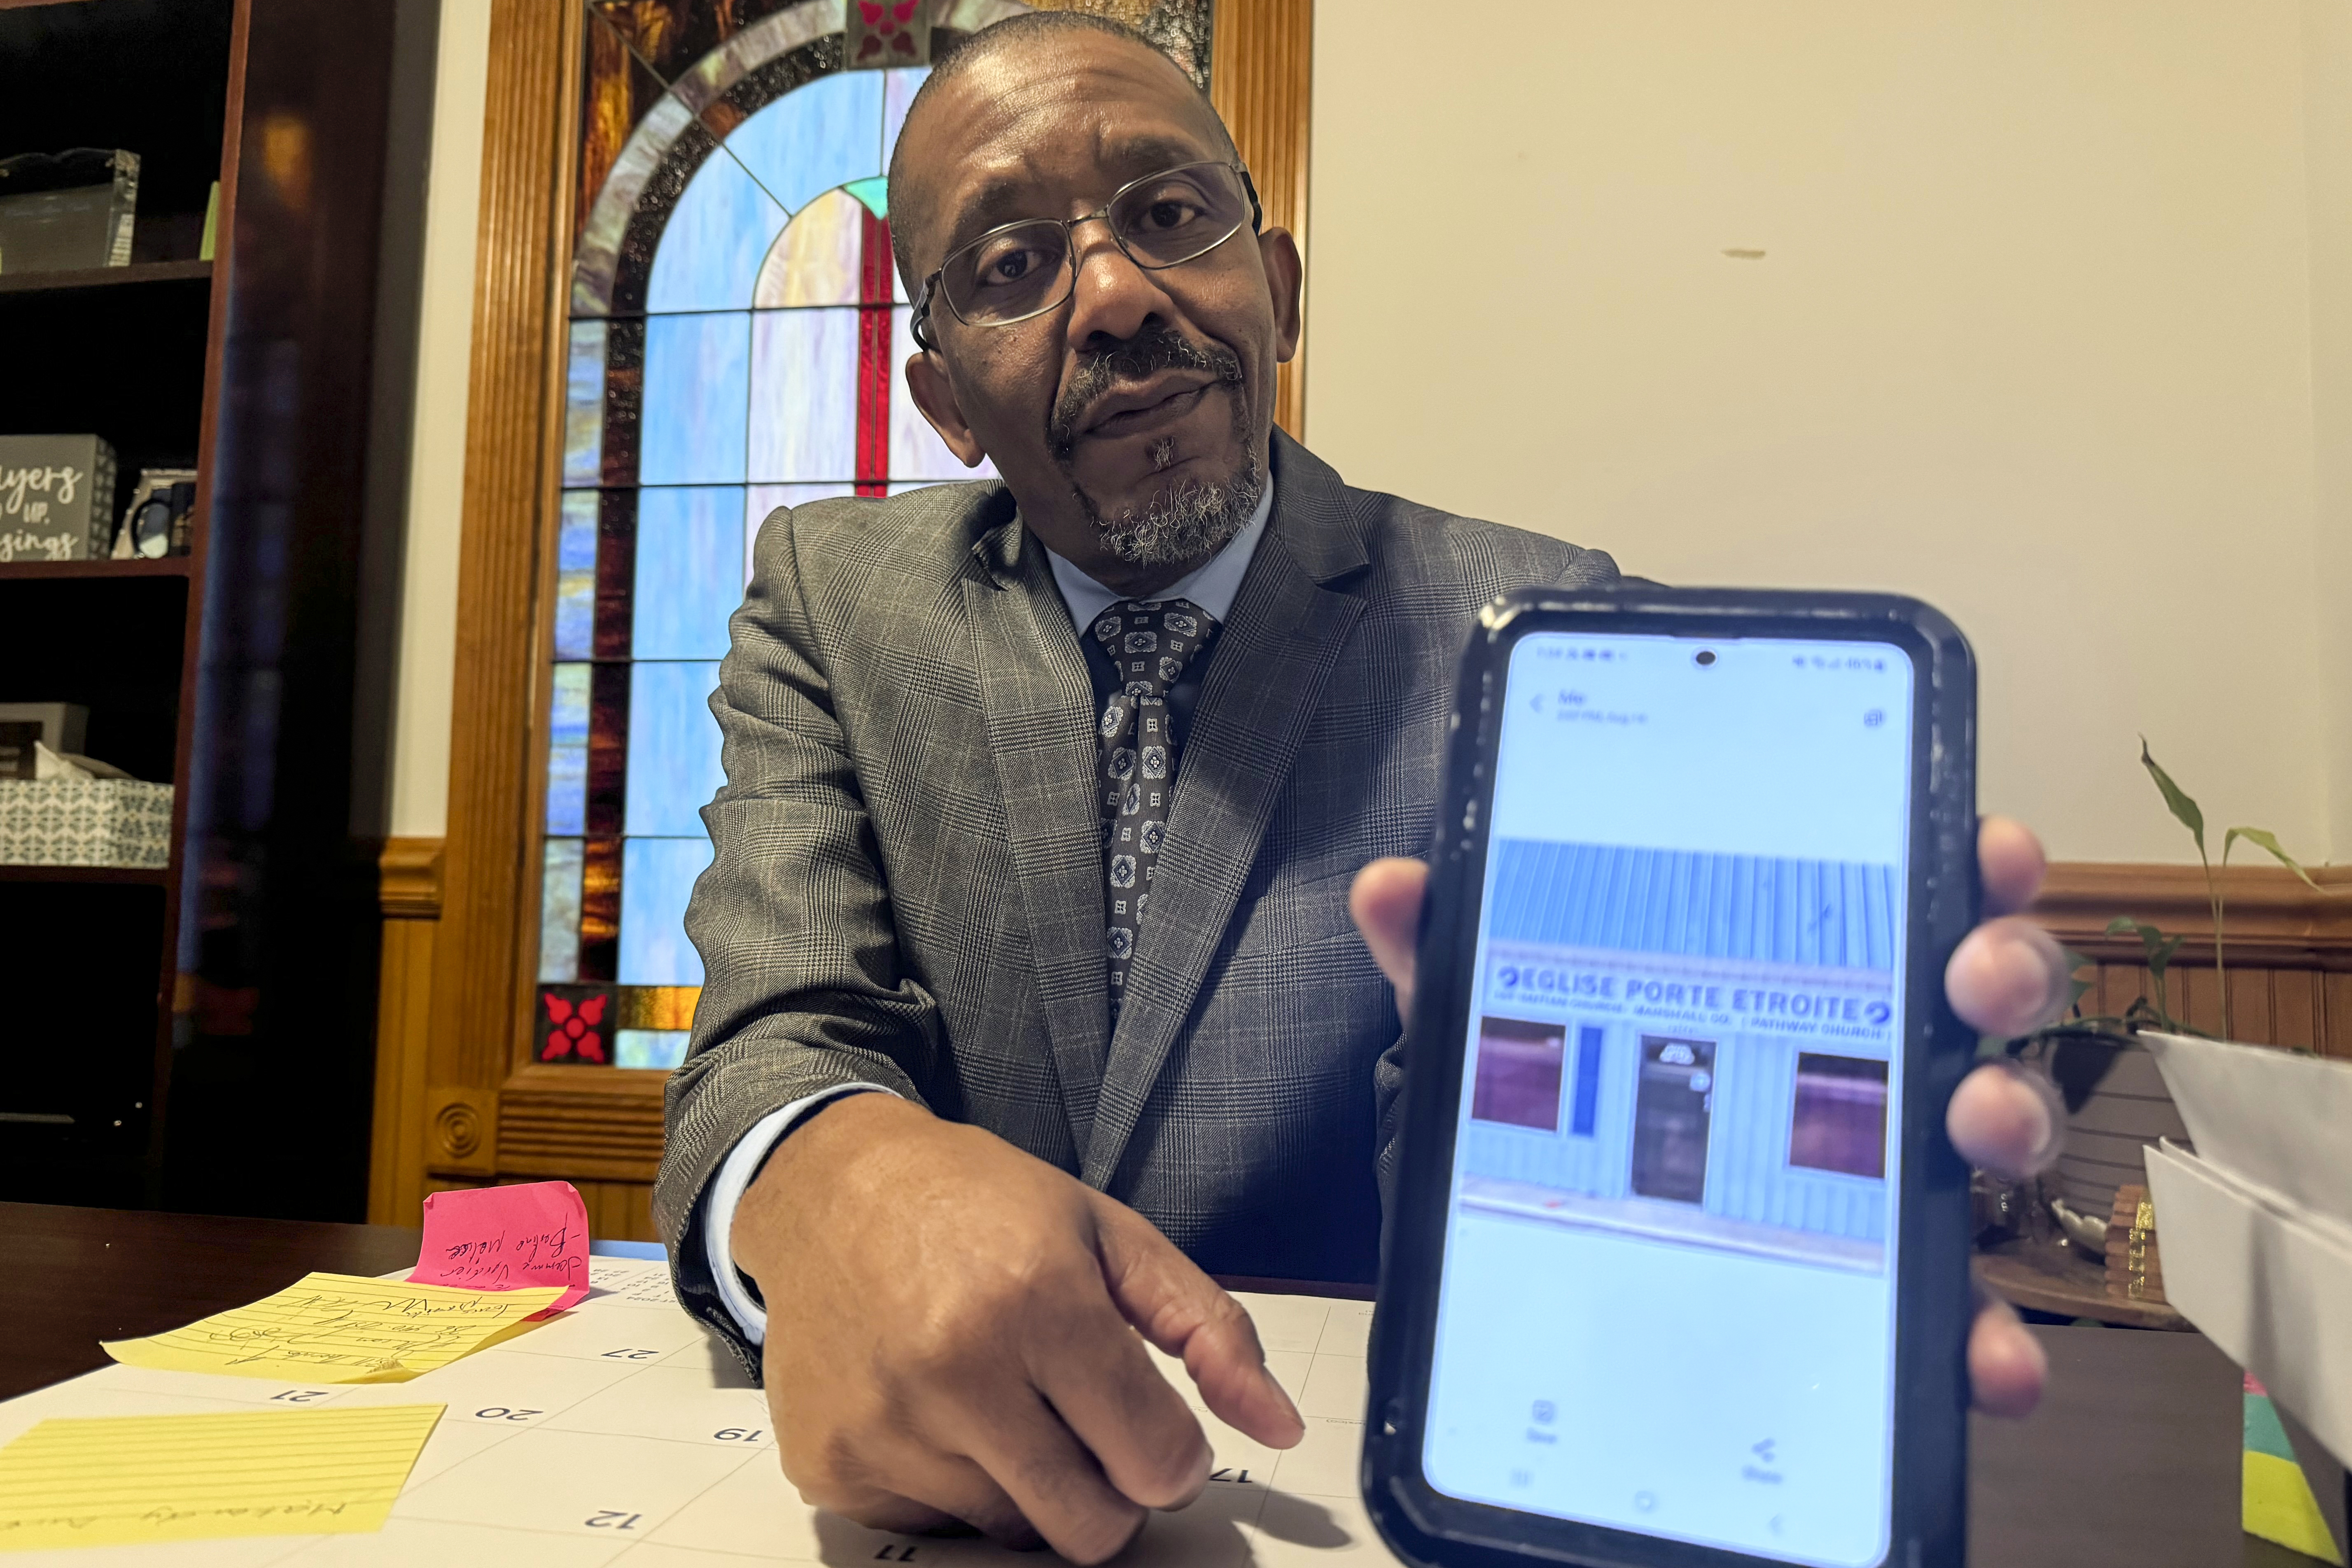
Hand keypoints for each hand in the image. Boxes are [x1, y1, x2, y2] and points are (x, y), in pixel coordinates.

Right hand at [730, 1093, 1304, 1562]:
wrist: (831, 1189)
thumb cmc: (977, 1205)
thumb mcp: (1111, 1235)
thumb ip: (1208, 1329)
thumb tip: (1279, 1423)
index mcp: (1038, 1301)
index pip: (1156, 1460)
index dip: (1173, 1455)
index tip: (1154, 1426)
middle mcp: (955, 1371)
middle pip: (1089, 1527)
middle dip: (1110, 1488)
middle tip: (1085, 1423)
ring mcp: (886, 1427)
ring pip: (1014, 1530)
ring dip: (1026, 1480)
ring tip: (998, 1396)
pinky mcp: (833, 1465)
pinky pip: (934, 1528)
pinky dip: (951, 1485)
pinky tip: (935, 1408)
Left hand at [1349, 814, 2069, 1417]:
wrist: (1553, 1251)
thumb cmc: (1564, 1095)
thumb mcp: (1502, 1019)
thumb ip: (1454, 953)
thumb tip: (1394, 886)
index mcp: (1789, 964)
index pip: (1899, 886)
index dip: (1962, 857)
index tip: (1981, 847)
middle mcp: (1864, 1052)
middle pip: (1974, 991)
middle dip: (2002, 966)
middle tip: (1971, 977)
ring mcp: (1889, 1170)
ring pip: (1989, 1131)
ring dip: (2011, 1120)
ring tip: (1978, 1131)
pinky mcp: (1885, 1286)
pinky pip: (1959, 1310)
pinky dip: (1987, 1334)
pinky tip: (1982, 1356)